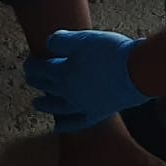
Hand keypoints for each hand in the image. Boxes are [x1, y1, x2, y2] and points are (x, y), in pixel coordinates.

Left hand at [24, 29, 151, 132]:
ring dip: (45, 105)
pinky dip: (66, 125)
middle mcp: (69, 93)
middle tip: (30, 77)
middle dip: (36, 81)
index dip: (33, 65)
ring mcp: (82, 106)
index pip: (42, 69)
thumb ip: (62, 40)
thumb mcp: (83, 39)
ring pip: (57, 108)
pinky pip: (76, 123)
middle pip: (47, 87)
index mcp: (64, 74)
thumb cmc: (110, 53)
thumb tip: (48, 43)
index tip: (29, 61)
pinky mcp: (97, 113)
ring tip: (36, 104)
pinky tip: (59, 127)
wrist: (137, 72)